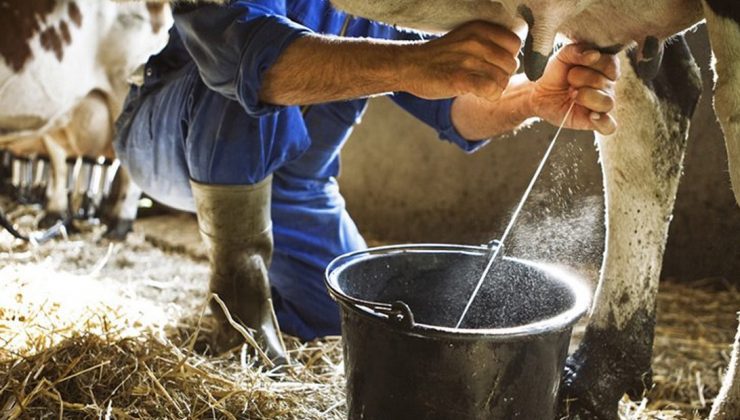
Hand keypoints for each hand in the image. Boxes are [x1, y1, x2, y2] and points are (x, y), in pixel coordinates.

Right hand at [401, 21, 520, 100]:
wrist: (409, 66)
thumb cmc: (439, 57)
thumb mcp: (466, 38)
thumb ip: (489, 43)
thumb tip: (514, 59)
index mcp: (480, 29)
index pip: (515, 44)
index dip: (507, 58)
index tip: (493, 65)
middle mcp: (476, 41)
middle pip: (511, 64)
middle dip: (502, 76)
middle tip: (484, 79)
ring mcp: (468, 60)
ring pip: (503, 80)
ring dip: (494, 88)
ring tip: (478, 87)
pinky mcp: (460, 79)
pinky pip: (491, 90)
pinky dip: (489, 96)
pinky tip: (477, 93)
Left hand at [530, 44, 619, 134]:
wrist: (540, 93)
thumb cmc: (556, 73)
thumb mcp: (562, 56)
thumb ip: (577, 50)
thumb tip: (594, 55)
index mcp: (604, 68)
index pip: (611, 64)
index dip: (593, 64)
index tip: (575, 66)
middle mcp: (607, 86)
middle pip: (605, 83)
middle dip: (581, 80)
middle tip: (569, 82)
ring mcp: (602, 104)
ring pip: (608, 103)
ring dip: (586, 97)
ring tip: (572, 95)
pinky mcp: (595, 121)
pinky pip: (609, 126)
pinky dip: (603, 121)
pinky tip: (591, 116)